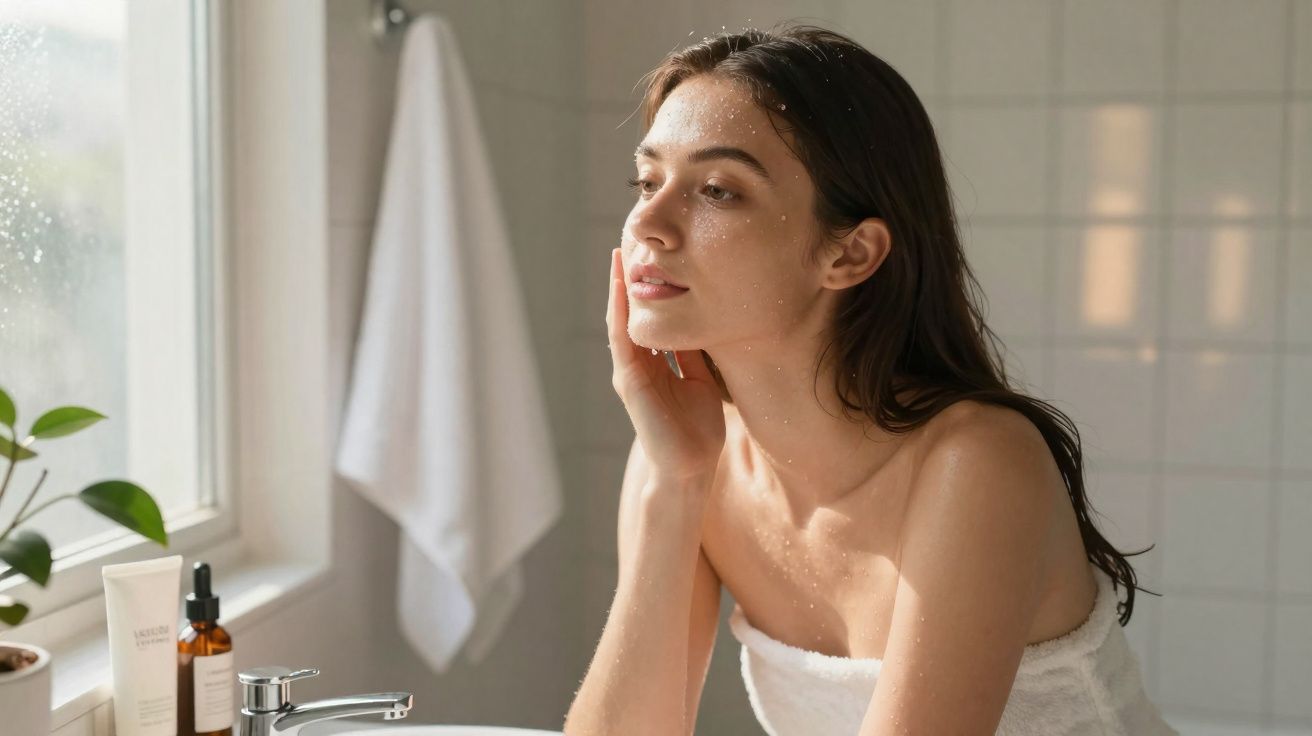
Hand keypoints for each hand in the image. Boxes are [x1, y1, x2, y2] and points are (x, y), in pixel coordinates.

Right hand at [606, 248, 725, 483]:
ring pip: (621, 321)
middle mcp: (639, 365)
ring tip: (618, 256)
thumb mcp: (702, 381)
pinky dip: (619, 312)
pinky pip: (622, 339)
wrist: (691, 467)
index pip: (650, 319)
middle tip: (631, 243)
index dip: (650, 289)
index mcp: (656, 365)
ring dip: (618, 289)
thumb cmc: (698, 429)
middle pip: (631, 314)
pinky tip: (620, 288)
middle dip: (630, 281)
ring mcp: (631, 372)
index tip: (653, 258)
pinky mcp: (630, 381)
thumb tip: (702, 325)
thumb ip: (695, 356)